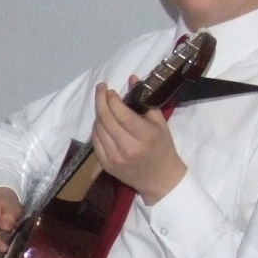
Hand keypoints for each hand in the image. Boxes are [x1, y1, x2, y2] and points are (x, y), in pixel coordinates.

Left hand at [92, 79, 186, 204]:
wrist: (160, 179)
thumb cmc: (163, 148)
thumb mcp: (160, 123)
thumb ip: (144, 100)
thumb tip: (131, 78)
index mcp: (145, 136)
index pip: (122, 115)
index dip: (112, 100)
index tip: (110, 90)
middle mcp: (128, 148)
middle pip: (106, 120)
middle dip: (101, 100)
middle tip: (101, 88)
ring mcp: (115, 158)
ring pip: (98, 129)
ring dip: (98, 114)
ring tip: (103, 105)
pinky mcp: (106, 165)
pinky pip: (95, 141)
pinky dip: (96, 128)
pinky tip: (102, 122)